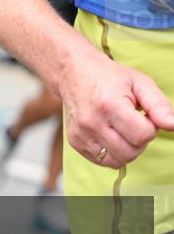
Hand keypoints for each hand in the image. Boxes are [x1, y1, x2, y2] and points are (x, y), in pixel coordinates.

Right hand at [59, 52, 173, 168]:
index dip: (149, 127)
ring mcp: (80, 134)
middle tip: (132, 123)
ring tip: (121, 131)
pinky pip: (102, 161)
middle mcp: (91, 122)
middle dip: (138, 141)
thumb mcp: (140, 83)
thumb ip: (160, 106)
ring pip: (116, 161)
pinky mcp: (75, 141)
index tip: (141, 115)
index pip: (143, 136)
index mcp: (109, 105)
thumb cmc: (109, 77)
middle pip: (130, 152)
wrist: (73, 72)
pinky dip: (111, 152)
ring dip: (126, 149)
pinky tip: (109, 135)